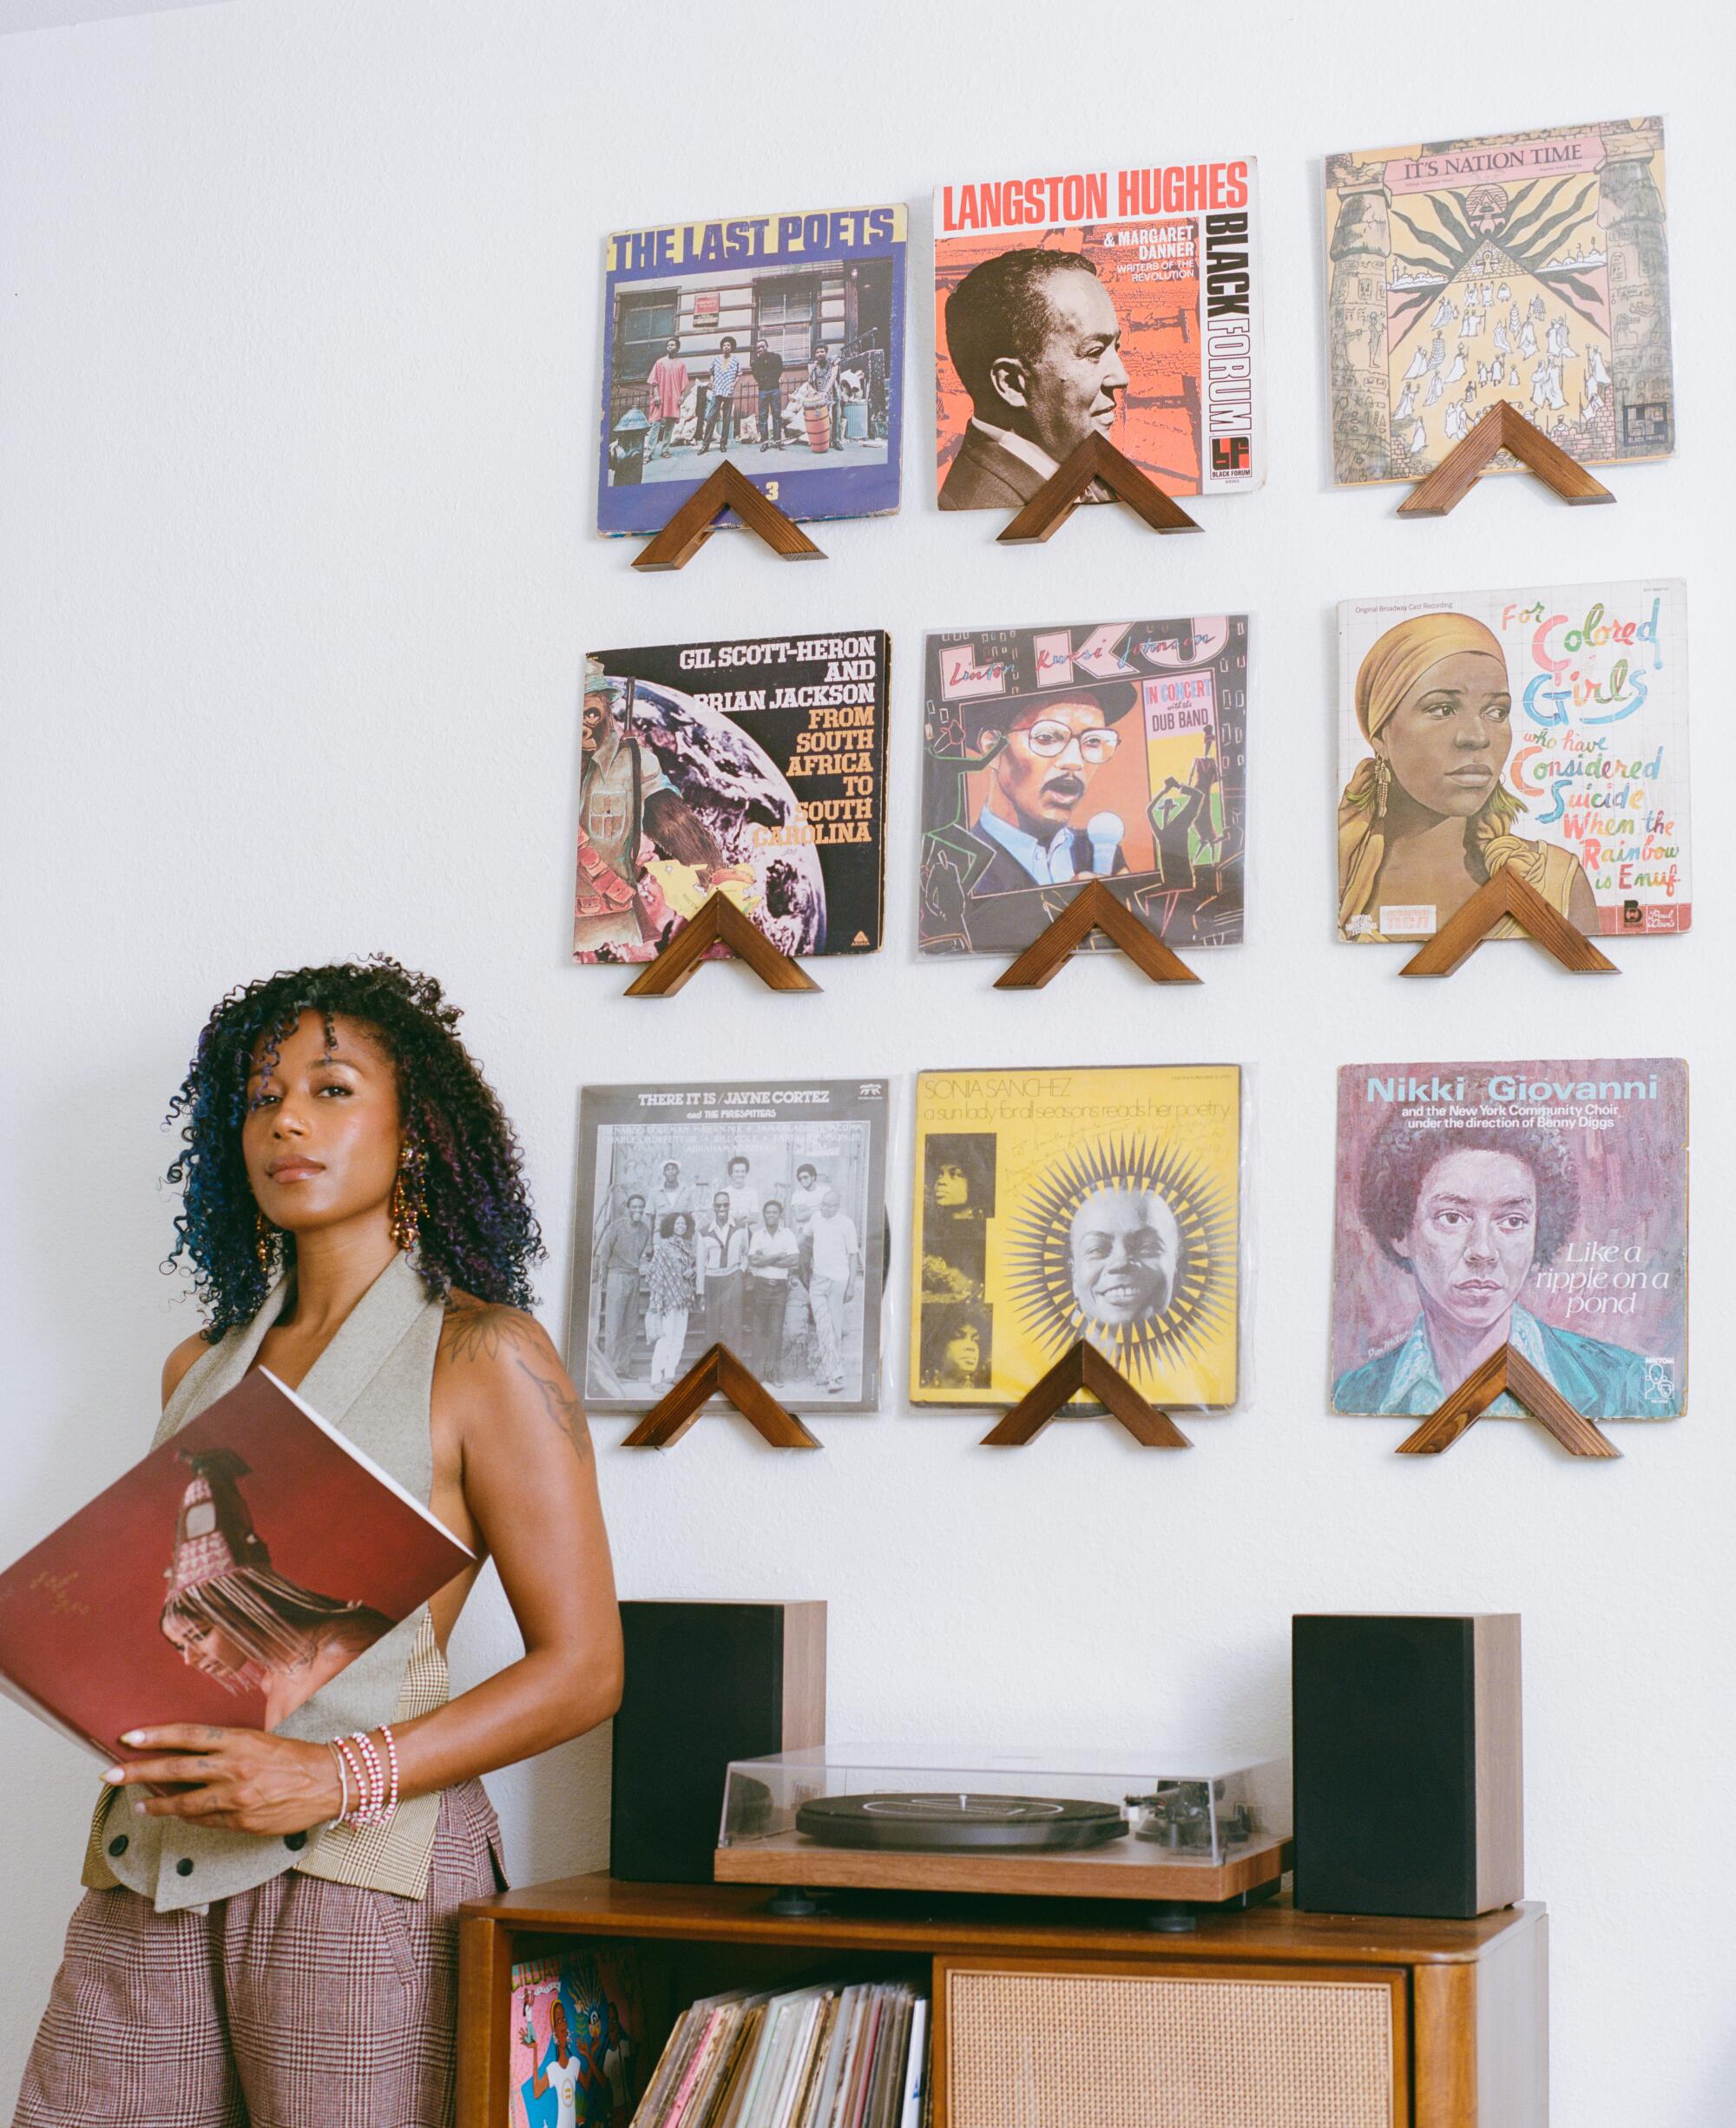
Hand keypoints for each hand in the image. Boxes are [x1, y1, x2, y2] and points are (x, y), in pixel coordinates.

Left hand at [107, 1725, 343, 1834]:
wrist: (329, 1781)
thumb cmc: (295, 1756)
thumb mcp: (261, 1740)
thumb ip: (227, 1747)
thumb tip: (190, 1752)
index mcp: (239, 1741)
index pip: (188, 1736)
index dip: (156, 1736)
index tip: (128, 1737)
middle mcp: (233, 1768)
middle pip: (176, 1770)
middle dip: (138, 1772)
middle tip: (110, 1773)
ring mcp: (236, 1798)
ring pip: (185, 1803)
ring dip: (157, 1804)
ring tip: (138, 1804)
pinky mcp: (241, 1822)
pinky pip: (206, 1821)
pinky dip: (188, 1817)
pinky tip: (176, 1815)